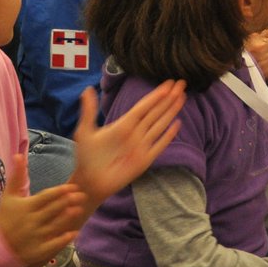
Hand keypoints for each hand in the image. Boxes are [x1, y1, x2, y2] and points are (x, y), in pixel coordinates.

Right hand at [0, 154, 86, 264]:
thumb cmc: (5, 218)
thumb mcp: (9, 196)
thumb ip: (16, 176)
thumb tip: (18, 155)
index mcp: (25, 207)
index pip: (45, 197)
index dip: (59, 191)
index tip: (72, 187)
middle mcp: (31, 221)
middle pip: (53, 210)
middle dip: (68, 202)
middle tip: (82, 195)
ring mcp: (35, 237)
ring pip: (55, 226)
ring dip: (68, 218)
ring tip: (79, 209)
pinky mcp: (37, 251)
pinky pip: (53, 244)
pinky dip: (64, 239)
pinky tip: (74, 232)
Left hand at [68, 80, 184, 207]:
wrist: (89, 182)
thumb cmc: (86, 158)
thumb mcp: (85, 132)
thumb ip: (89, 111)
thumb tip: (87, 89)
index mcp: (123, 125)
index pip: (144, 106)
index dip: (156, 95)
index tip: (168, 83)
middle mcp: (135, 133)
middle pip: (156, 112)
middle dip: (169, 98)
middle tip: (182, 84)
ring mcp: (141, 146)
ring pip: (160, 125)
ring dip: (171, 111)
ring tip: (182, 97)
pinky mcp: (145, 160)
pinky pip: (159, 145)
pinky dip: (168, 136)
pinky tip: (177, 124)